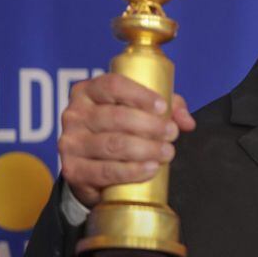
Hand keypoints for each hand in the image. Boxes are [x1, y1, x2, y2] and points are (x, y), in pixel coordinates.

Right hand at [58, 73, 195, 207]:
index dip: (140, 95)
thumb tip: (186, 121)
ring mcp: (71, 142)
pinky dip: (132, 171)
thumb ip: (167, 109)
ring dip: (146, 149)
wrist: (91, 169)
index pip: (113, 85)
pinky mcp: (73, 170)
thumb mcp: (140, 111)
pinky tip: (151, 168)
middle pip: (116, 117)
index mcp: (88, 91)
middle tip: (172, 133)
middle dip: (150, 126)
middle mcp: (74, 114)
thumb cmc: (118, 131)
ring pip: (113, 144)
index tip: (163, 107)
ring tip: (167, 152)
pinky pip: (106, 171)